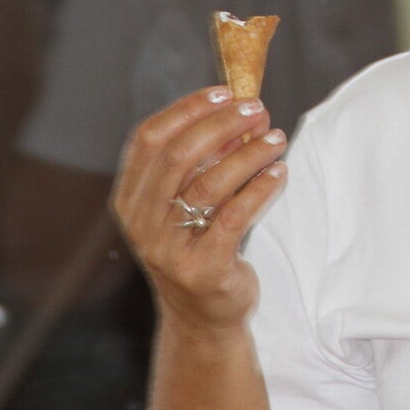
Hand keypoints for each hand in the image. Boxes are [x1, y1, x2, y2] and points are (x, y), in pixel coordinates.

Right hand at [111, 87, 289, 336]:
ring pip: (209, 185)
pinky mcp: (201, 270)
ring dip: (248, 154)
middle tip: (257, 109)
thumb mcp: (187, 203)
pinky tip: (279, 171)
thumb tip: (242, 112)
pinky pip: (234, 217)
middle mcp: (141, 223)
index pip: (148, 139)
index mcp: (130, 199)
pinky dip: (260, 188)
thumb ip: (204, 161)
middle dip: (221, 125)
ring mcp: (168, 250)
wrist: (202, 317)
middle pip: (178, 156)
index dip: (185, 109)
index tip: (223, 93)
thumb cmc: (198, 246)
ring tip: (276, 138)